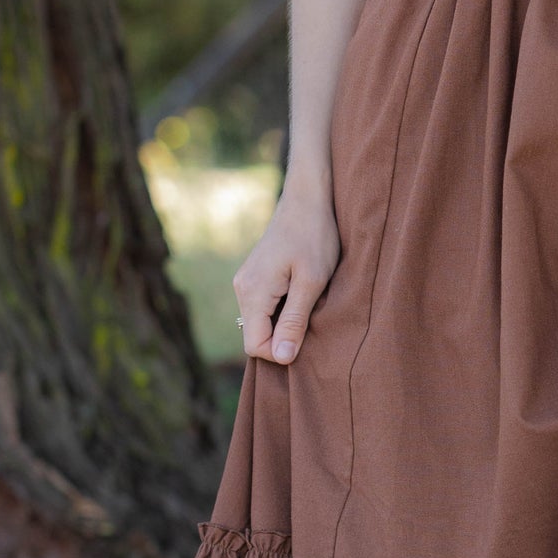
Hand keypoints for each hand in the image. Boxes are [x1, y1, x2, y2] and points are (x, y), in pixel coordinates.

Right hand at [233, 179, 340, 362]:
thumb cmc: (315, 237)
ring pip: (261, 323)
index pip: (255, 346)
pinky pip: (263, 309)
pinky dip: (282, 310)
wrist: (307, 200)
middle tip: (313, 316)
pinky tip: (301, 294)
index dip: (281, 351)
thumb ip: (294, 320)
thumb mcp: (312, 282)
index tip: (308, 334)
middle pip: (256, 336)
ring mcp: (245, 282)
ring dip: (285, 323)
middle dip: (284, 337)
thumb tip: (282, 357)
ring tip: (309, 301)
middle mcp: (242, 289)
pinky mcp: (254, 278)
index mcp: (253, 292)